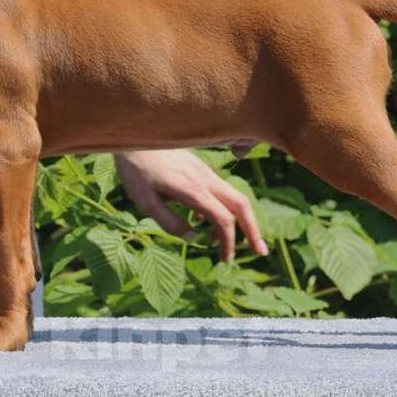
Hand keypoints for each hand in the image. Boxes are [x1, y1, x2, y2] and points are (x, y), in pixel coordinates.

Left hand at [115, 149, 268, 261]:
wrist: (135, 136)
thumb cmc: (135, 170)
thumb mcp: (144, 201)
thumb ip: (169, 221)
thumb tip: (193, 237)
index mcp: (193, 190)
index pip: (223, 219)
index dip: (228, 242)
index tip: (224, 260)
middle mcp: (205, 179)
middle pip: (241, 205)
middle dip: (253, 230)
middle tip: (261, 252)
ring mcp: (205, 172)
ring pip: (234, 196)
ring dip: (241, 220)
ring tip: (232, 243)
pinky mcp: (200, 169)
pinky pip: (220, 191)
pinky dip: (224, 209)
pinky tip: (205, 221)